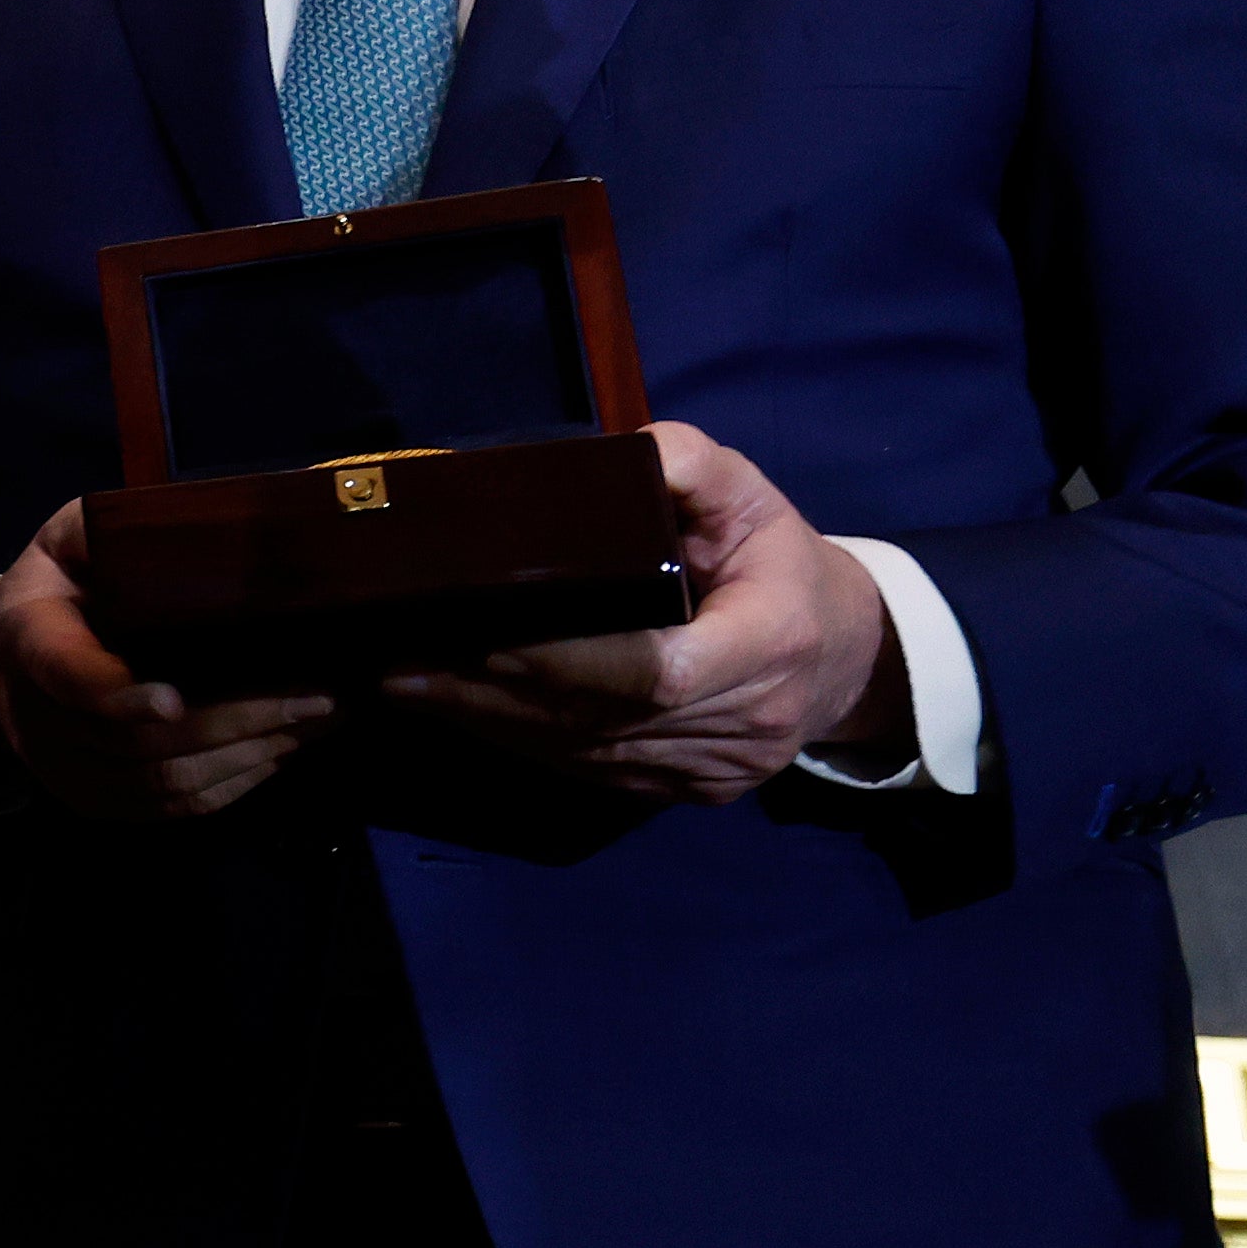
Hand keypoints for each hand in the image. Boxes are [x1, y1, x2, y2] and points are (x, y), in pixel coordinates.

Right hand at [0, 498, 329, 821]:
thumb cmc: (50, 587)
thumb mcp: (64, 540)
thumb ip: (105, 532)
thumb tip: (183, 523)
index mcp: (28, 642)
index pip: (69, 679)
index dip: (120, 696)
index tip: (175, 697)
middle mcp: (40, 721)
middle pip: (139, 743)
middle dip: (235, 722)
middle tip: (317, 697)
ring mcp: (68, 771)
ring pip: (163, 784)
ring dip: (248, 757)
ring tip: (318, 721)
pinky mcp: (96, 800)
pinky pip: (170, 809)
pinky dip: (233, 784)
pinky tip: (282, 750)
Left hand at [385, 419, 898, 802]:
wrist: (845, 654)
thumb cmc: (780, 560)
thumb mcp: (748, 493)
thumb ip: (687, 464)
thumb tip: (615, 456)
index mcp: (771, 644)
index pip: (655, 673)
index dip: (564, 663)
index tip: (481, 642)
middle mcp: (750, 722)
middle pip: (605, 719)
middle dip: (496, 695)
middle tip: (401, 663)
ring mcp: (721, 768)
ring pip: (589, 755)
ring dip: (492, 725)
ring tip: (406, 686)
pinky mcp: (692, 791)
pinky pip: (595, 771)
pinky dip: (523, 743)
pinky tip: (459, 714)